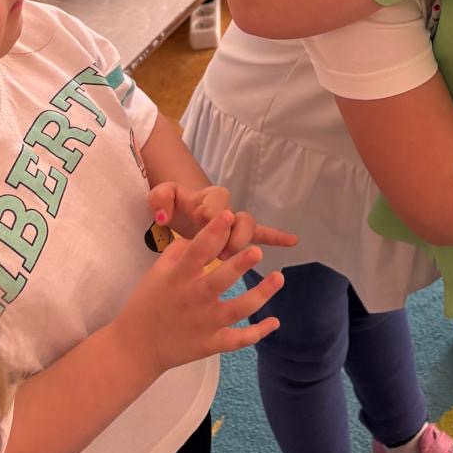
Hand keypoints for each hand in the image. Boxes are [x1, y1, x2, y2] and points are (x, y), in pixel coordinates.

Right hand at [115, 211, 284, 377]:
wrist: (136, 346)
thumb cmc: (148, 302)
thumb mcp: (158, 271)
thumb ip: (181, 250)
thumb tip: (208, 234)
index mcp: (178, 277)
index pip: (197, 251)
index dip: (213, 232)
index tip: (228, 215)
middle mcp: (193, 299)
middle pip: (220, 280)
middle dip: (239, 265)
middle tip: (258, 251)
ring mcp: (204, 324)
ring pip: (236, 309)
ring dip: (260, 294)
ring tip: (278, 278)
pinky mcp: (211, 344)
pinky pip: (238, 340)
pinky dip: (257, 333)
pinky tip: (275, 321)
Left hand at [148, 182, 297, 257]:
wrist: (181, 207)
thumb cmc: (174, 205)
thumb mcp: (161, 197)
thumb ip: (160, 199)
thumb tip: (163, 216)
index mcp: (208, 197)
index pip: (216, 200)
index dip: (211, 210)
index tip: (201, 220)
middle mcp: (227, 208)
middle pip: (239, 216)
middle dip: (233, 233)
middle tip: (221, 251)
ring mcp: (234, 223)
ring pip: (250, 228)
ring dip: (244, 242)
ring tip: (234, 255)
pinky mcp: (238, 235)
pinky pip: (262, 234)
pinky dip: (277, 236)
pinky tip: (293, 240)